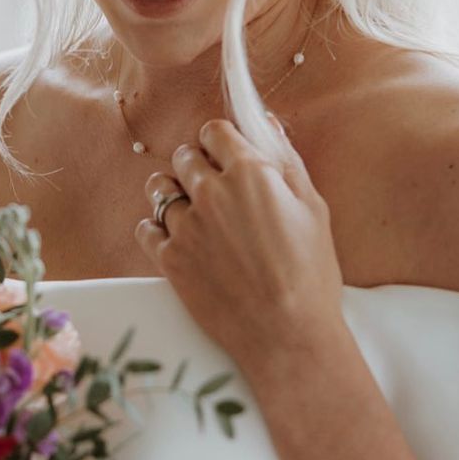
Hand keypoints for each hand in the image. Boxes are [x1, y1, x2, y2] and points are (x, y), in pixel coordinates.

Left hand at [134, 114, 344, 367]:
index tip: (226, 157)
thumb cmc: (310, 274)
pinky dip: (157, 231)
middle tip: (215, 191)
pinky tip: (179, 242)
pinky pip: (146, 228)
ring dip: (172, 194)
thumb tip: (268, 124)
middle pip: (184, 156)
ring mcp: (185, 226)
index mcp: (249, 173)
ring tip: (193, 216)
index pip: (214, 131)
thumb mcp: (313, 209)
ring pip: (159, 188)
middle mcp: (211, 193)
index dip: (220, 142)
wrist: (287, 336)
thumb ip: (286, 161)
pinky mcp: (168, 259)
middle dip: (197, 166)